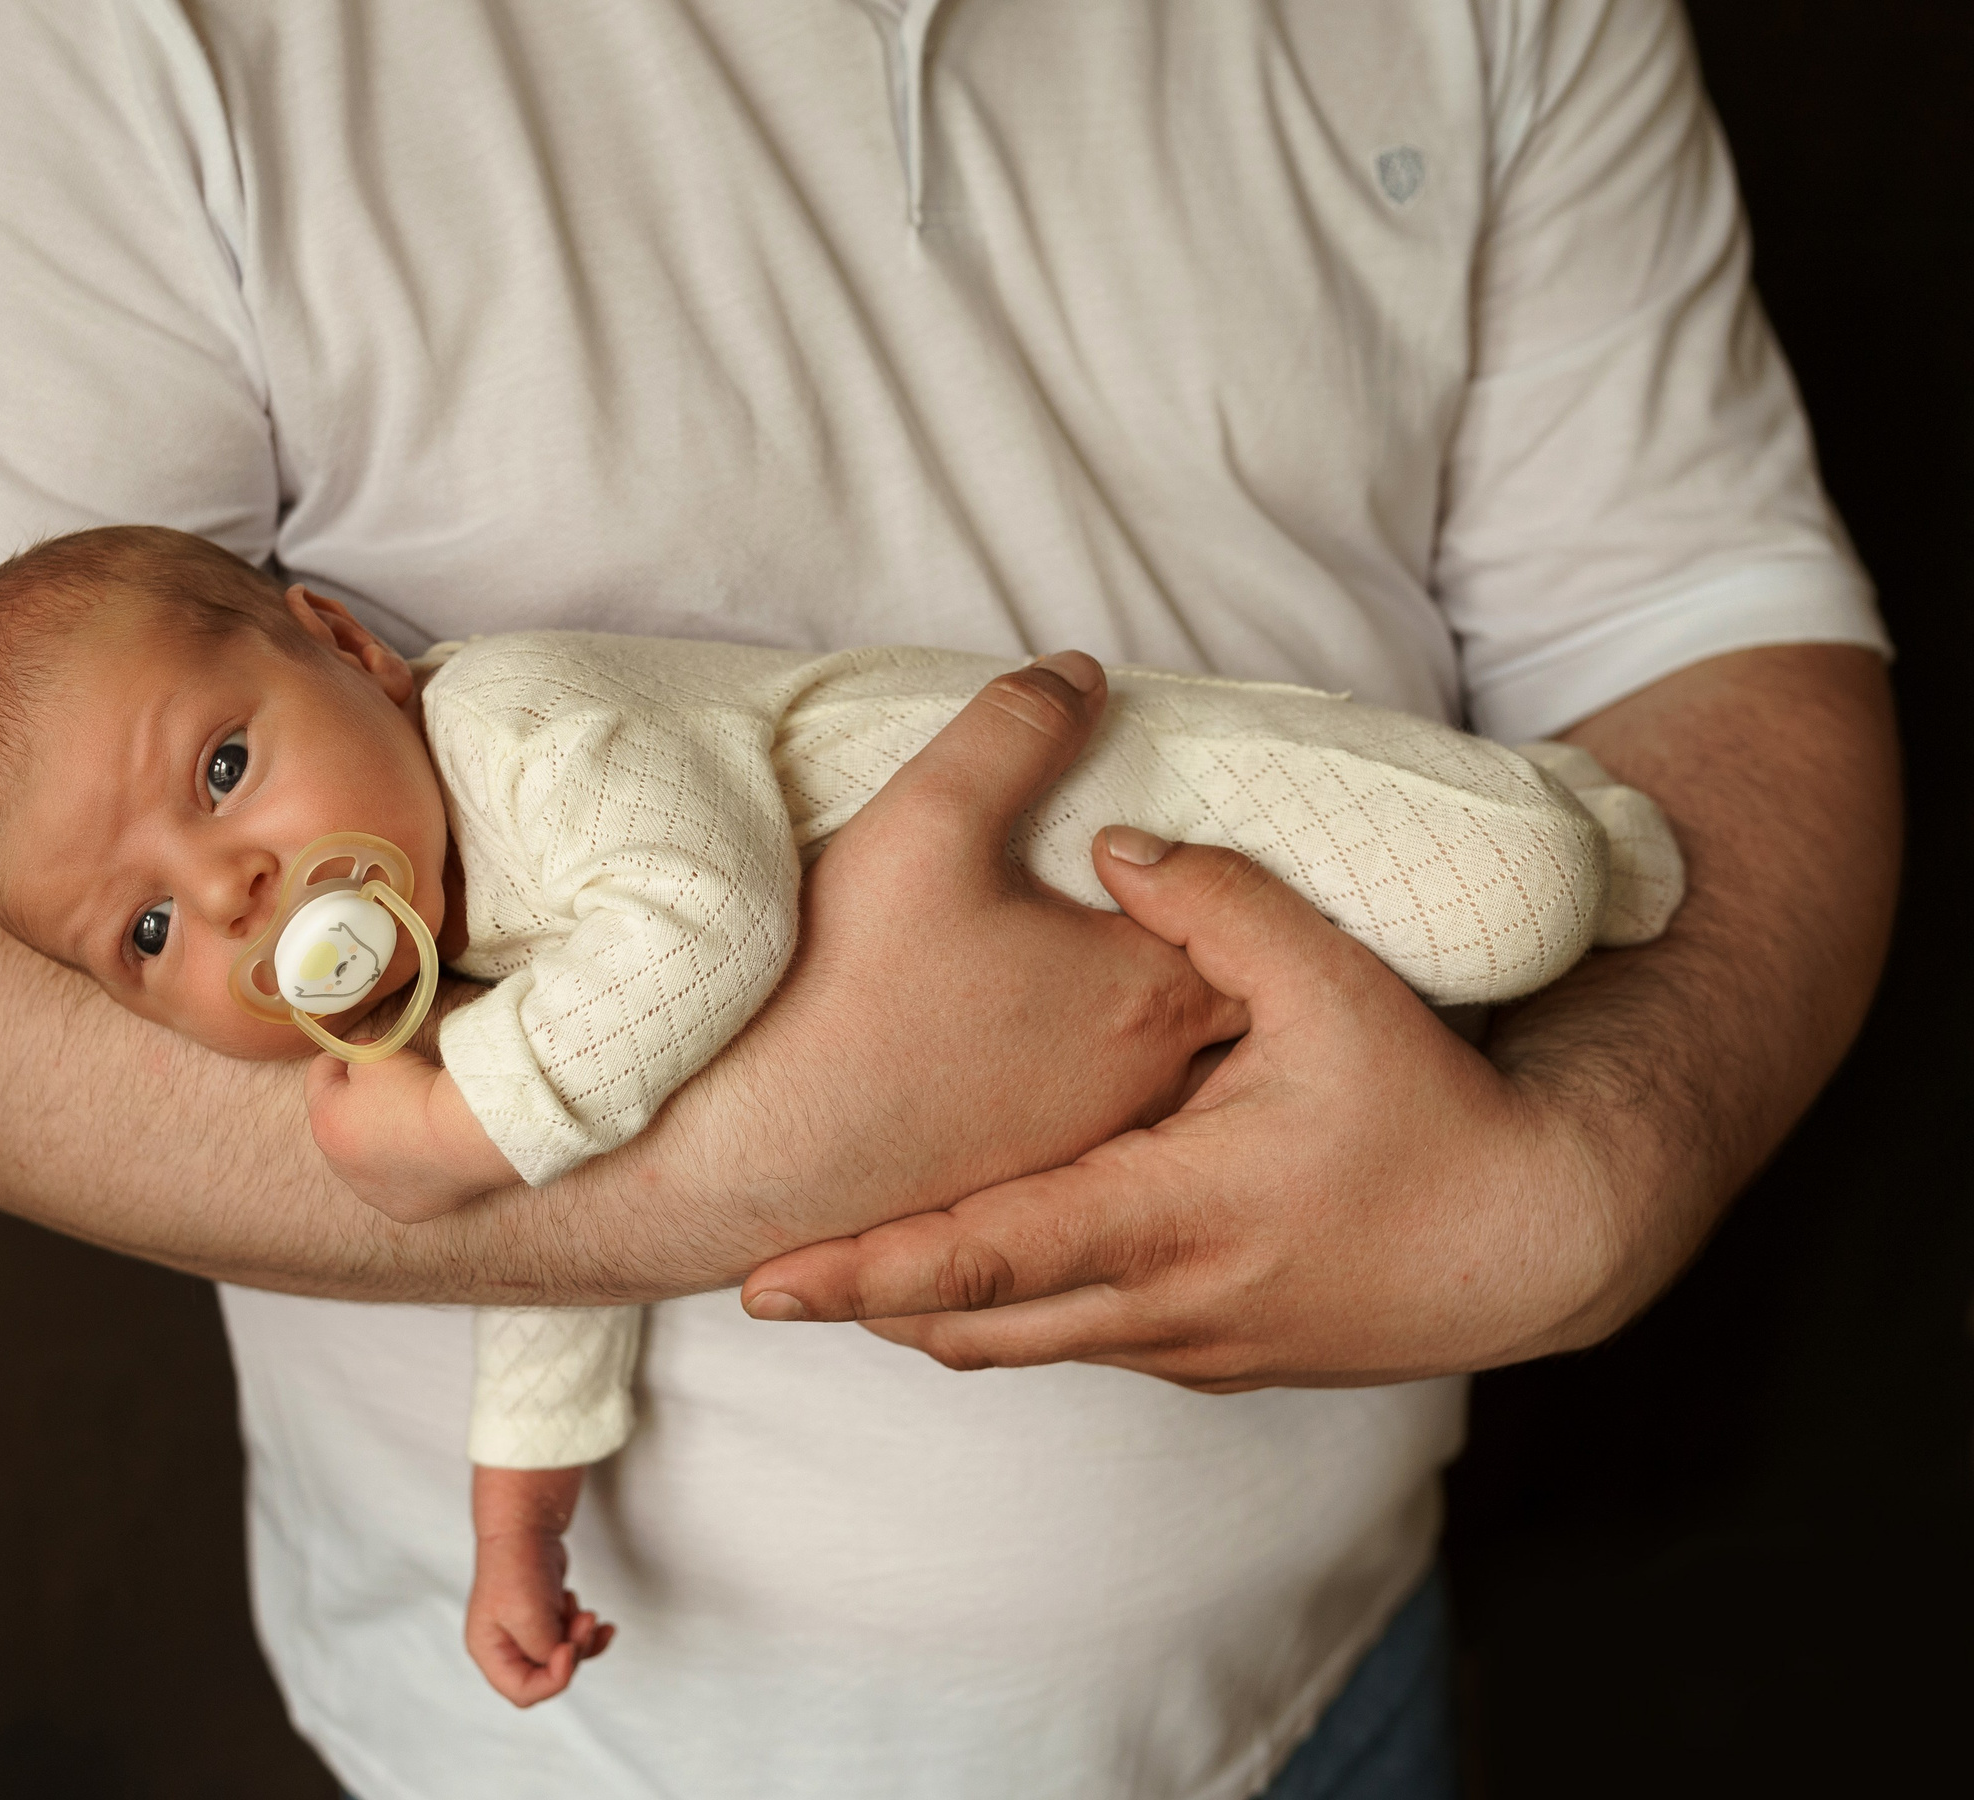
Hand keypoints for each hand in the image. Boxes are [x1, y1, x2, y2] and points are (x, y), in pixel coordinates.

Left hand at [308, 1048, 518, 1223]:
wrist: (463, 1133)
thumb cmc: (416, 1092)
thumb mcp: (375, 1055)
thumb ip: (354, 1056)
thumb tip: (356, 1064)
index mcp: (326, 1124)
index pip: (318, 1078)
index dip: (340, 1058)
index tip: (361, 1052)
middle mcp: (340, 1166)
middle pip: (342, 1123)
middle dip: (359, 1104)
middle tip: (393, 1088)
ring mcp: (372, 1192)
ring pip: (368, 1159)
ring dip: (381, 1141)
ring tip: (412, 1124)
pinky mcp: (403, 1208)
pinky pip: (399, 1184)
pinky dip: (408, 1169)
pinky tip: (427, 1154)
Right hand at [466, 1465, 613, 1707]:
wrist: (527, 1526)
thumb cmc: (518, 1565)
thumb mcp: (530, 1618)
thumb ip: (547, 1653)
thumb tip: (565, 1666)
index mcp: (489, 1651)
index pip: (524, 1691)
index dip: (554, 1679)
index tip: (570, 1649)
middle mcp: (504, 1647)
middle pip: (547, 1676)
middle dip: (573, 1652)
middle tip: (584, 1623)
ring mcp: (525, 1634)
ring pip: (564, 1659)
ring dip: (581, 1639)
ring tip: (584, 1612)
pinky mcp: (544, 1621)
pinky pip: (570, 1641)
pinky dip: (584, 1631)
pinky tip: (590, 1614)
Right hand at [555, 655, 1249, 1285]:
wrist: (748, 1153)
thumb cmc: (846, 990)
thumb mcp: (927, 818)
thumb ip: (1016, 731)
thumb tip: (1080, 675)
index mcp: (1149, 995)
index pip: (1242, 917)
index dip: (1207, 871)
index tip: (1143, 842)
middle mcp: (1144, 1088)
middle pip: (1209, 998)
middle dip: (1181, 941)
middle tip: (1119, 895)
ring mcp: (1088, 1152)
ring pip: (1150, 1067)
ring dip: (1124, 1015)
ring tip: (1053, 961)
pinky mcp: (1025, 1190)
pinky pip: (1081, 1118)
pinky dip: (1066, 1075)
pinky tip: (996, 1042)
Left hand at [740, 829, 1614, 1388]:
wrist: (1532, 1243)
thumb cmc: (1434, 1113)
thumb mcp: (1336, 988)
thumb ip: (1218, 905)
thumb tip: (1111, 842)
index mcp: (1171, 1218)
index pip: (985, 1256)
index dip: (869, 1271)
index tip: (769, 1279)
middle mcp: (1159, 1305)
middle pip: (970, 1326)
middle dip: (862, 1307)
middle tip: (765, 1281)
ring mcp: (1181, 1347)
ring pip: (1017, 1343)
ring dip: (929, 1309)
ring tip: (842, 1268)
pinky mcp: (1205, 1359)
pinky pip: (1075, 1340)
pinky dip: (1006, 1311)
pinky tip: (968, 1264)